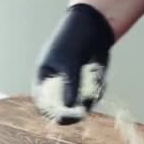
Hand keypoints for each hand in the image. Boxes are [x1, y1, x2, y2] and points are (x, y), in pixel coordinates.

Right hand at [32, 4, 114, 124]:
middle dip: (71, 111)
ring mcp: (73, 84)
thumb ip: (70, 86)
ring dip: (88, 101)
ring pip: (79, 104)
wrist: (94, 25)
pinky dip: (97, 92)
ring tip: (95, 83)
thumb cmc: (75, 40)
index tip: (61, 117)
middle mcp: (57, 83)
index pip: (42, 101)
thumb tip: (69, 108)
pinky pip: (91, 97)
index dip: (49, 112)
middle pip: (61, 107)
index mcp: (45, 76)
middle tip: (81, 113)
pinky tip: (101, 78)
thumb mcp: (70, 63)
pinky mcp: (88, 83)